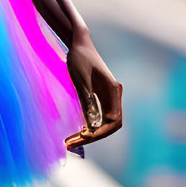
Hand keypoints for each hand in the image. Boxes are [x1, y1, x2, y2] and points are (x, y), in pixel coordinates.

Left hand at [63, 34, 122, 155]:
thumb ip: (87, 100)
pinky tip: (76, 131)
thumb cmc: (79, 57)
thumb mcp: (81, 79)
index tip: (84, 136)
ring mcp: (107, 97)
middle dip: (94, 136)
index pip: (114, 120)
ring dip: (90, 133)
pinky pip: (97, 116)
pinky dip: (88, 125)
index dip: (101, 132)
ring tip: (71, 141)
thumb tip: (91, 124)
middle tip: (73, 143)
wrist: (78, 43)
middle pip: (110, 125)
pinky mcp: (98, 96)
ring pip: (103, 122)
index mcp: (113, 90)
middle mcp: (113, 96)